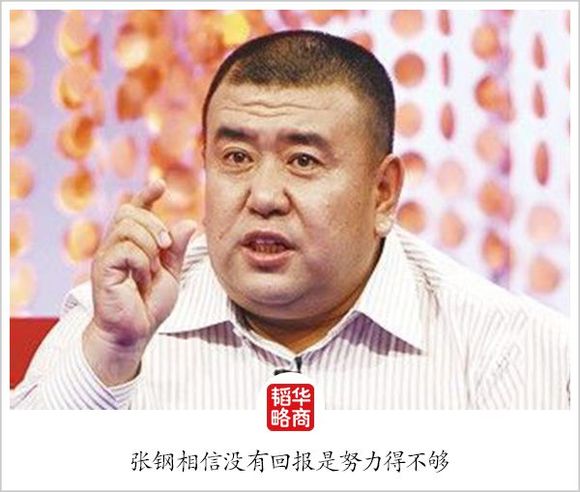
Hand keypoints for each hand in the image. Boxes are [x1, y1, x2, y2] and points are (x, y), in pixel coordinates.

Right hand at [83, 180, 196, 384]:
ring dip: (149, 246)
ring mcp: (107, 255)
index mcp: (132, 243)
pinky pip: (125, 248)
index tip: (160, 184)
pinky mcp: (102, 269)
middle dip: (154, 224)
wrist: (135, 332)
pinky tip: (141, 279)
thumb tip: (190, 223)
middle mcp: (116, 244)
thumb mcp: (171, 274)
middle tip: (167, 248)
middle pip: (129, 211)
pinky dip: (142, 262)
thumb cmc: (149, 304)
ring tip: (151, 271)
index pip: (134, 208)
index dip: (146, 194)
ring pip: (128, 226)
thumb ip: (178, 249)